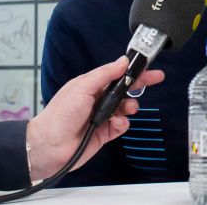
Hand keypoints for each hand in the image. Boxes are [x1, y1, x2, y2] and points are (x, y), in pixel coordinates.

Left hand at [26, 57, 164, 179]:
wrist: (50, 145)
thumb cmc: (61, 114)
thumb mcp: (83, 87)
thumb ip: (105, 74)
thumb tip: (123, 61)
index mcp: (91, 85)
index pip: (117, 74)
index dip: (133, 70)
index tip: (148, 65)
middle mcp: (98, 100)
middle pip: (124, 89)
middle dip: (139, 84)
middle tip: (156, 78)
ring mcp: (102, 116)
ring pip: (125, 108)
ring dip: (130, 106)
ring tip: (128, 109)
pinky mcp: (104, 133)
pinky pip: (121, 126)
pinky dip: (122, 124)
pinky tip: (117, 123)